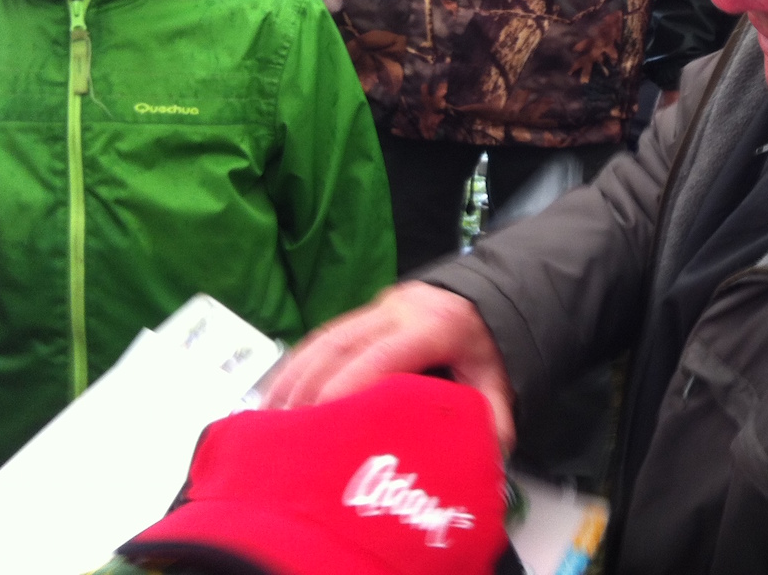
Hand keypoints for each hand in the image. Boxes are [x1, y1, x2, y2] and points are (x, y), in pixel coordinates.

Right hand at [264, 282, 515, 451]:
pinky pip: (323, 336)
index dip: (347, 386)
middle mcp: (401, 310)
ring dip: (294, 378)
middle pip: (342, 346)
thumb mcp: (497, 382)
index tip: (320, 423)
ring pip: (325, 338)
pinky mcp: (363, 311)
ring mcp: (378, 306)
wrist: (484, 301)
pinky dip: (297, 366)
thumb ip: (493, 421)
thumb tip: (484, 465)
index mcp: (436, 326)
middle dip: (309, 389)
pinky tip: (278, 396)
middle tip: (285, 435)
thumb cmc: (484, 348)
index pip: (383, 356)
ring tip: (270, 421)